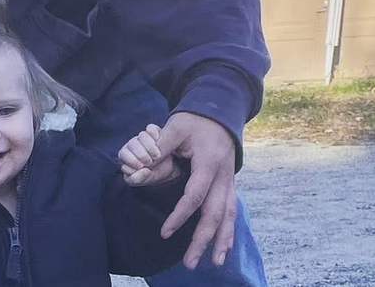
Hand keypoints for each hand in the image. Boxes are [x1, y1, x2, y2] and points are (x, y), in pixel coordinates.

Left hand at [118, 123, 175, 185]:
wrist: (167, 170)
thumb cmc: (151, 175)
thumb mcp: (142, 181)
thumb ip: (136, 179)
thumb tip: (143, 170)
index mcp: (126, 156)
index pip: (123, 154)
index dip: (132, 161)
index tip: (141, 167)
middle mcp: (132, 145)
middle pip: (132, 143)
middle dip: (142, 155)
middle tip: (150, 162)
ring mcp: (143, 137)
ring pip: (142, 135)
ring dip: (150, 147)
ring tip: (157, 156)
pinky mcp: (154, 132)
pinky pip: (151, 128)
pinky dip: (155, 134)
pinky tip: (159, 143)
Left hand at [155, 112, 237, 269]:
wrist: (219, 111)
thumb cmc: (194, 120)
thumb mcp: (175, 127)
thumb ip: (160, 147)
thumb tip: (142, 164)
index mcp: (209, 162)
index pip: (195, 196)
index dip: (180, 215)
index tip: (165, 232)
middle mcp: (223, 175)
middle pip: (215, 213)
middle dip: (203, 239)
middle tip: (188, 262)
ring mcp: (229, 181)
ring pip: (228, 215)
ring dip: (221, 240)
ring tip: (215, 263)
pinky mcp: (230, 183)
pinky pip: (232, 210)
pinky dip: (229, 229)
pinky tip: (225, 246)